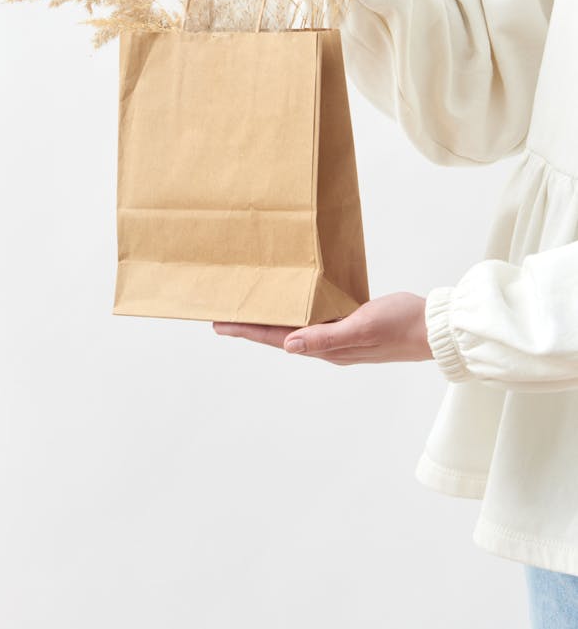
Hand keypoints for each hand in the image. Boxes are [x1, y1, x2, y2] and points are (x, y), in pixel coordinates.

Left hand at [213, 293, 432, 365]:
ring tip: (251, 311)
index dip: (248, 331)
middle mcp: (330, 347)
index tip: (220, 324)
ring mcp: (341, 339)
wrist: (434, 329)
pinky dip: (297, 314)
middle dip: (253, 327)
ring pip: (296, 329)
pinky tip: (294, 306)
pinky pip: (315, 322)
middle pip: (281, 336)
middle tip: (225, 316)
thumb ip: (327, 337)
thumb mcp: (363, 327)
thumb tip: (289, 345)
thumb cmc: (402, 325)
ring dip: (273, 322)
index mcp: (329, 348)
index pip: (278, 339)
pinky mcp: (352, 327)